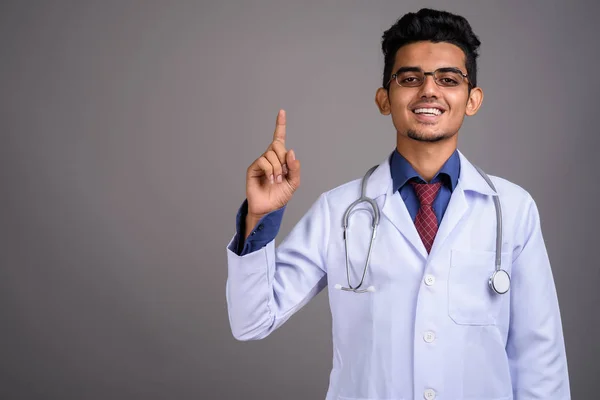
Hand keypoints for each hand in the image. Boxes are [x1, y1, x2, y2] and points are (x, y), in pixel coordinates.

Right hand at [245, 109, 300, 227]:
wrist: (268, 208)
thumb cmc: (280, 196)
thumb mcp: (293, 183)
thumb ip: (295, 168)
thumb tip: (291, 152)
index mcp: (281, 159)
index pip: (279, 138)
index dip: (280, 125)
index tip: (281, 112)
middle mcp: (270, 157)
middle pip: (277, 145)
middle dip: (283, 159)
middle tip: (283, 174)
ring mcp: (261, 162)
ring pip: (271, 154)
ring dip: (277, 169)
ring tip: (277, 181)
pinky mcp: (253, 168)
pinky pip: (263, 161)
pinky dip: (270, 171)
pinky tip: (270, 181)